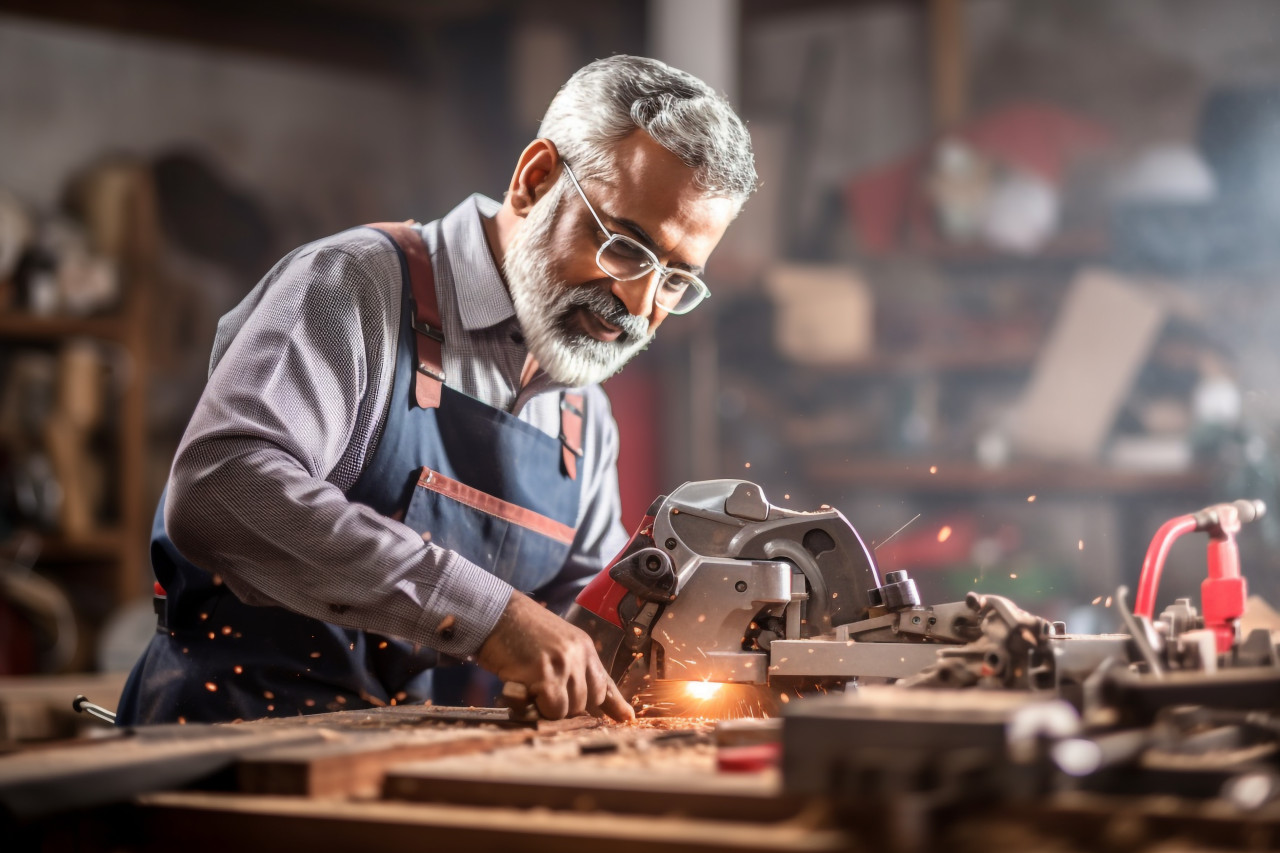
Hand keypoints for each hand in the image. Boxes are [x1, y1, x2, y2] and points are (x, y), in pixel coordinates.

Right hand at [477, 590, 633, 722]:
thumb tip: (587, 699)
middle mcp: (579, 654)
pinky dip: (538, 708)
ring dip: (550, 708)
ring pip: (571, 708)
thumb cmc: (517, 631)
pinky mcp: (545, 673)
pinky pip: (553, 708)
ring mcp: (563, 662)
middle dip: (569, 707)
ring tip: (531, 689)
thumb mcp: (554, 645)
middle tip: (544, 696)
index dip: (614, 703)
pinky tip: (525, 691)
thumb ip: (571, 668)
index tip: (626, 717)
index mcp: (584, 646)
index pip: (606, 681)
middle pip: (589, 701)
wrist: (494, 612)